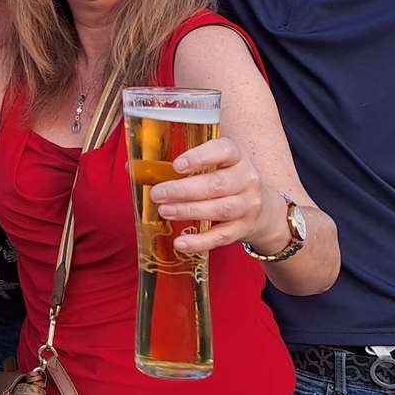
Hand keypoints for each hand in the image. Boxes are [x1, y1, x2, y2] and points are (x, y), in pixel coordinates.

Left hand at [146, 136, 280, 254]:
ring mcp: (249, 206)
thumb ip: (176, 165)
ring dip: (189, 211)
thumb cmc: (224, 179)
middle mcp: (247, 179)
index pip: (225, 150)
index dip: (201, 157)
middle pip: (218, 184)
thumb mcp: (212, 165)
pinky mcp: (244, 229)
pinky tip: (180, 243)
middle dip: (184, 190)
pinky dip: (200, 242)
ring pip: (220, 209)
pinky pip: (221, 237)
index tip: (177, 165)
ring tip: (164, 211)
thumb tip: (132, 169)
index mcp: (236, 157)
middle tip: (157, 193)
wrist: (262, 208)